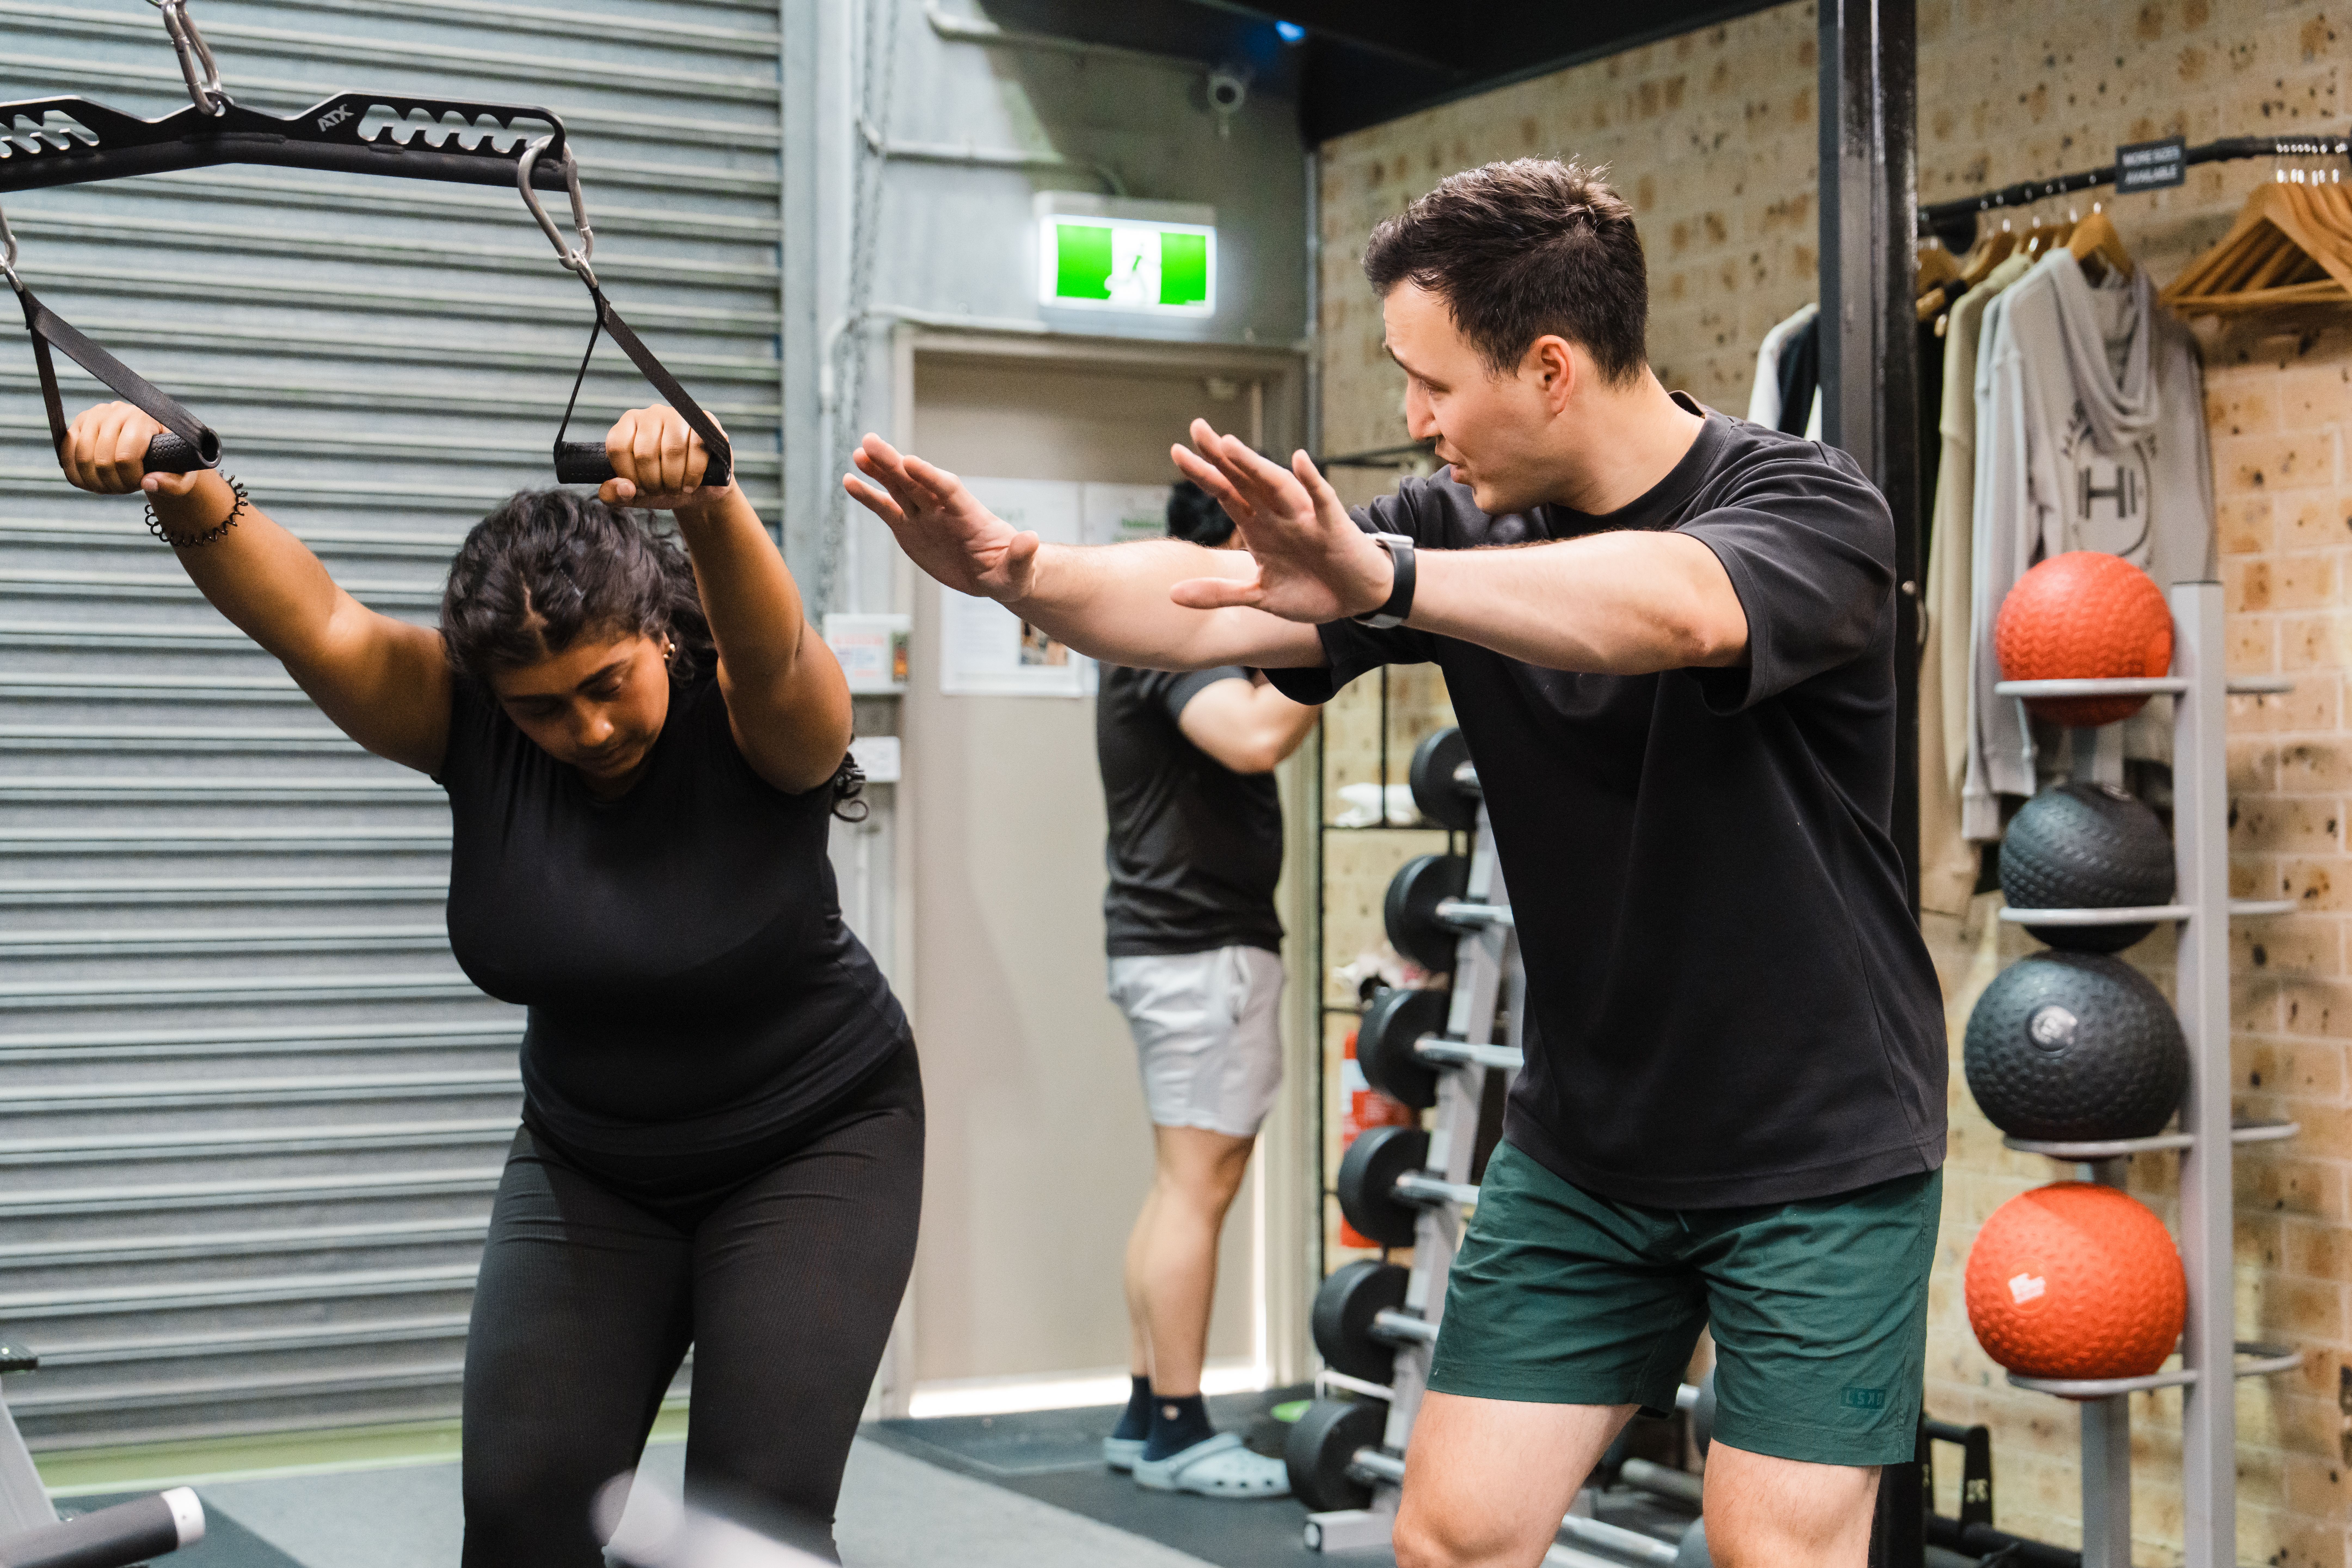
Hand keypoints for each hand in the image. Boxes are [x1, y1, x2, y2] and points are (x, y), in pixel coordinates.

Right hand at [59, 402, 202, 498]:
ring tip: (111, 486)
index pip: (125, 457)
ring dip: (94, 481)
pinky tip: (93, 482)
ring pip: (81, 457)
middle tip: (125, 489)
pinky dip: (76, 474)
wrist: (154, 444)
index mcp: (145, 418)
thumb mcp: (183, 474)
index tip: (140, 484)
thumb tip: (148, 483)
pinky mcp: (79, 423)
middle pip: (101, 459)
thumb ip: (173, 483)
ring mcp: (94, 415)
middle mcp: (117, 412)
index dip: (129, 479)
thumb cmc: (171, 460)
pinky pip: (67, 453)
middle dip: (112, 483)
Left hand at [598, 405, 731, 511]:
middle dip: (653, 482)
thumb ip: (614, 494)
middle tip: (661, 492)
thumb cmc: (662, 484)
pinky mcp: (704, 422)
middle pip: (645, 452)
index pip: (618, 446)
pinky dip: (694, 472)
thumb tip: (625, 488)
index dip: (628, 475)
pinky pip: (697, 446)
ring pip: (673, 449)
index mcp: (628, 424)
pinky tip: (691, 484)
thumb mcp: (634, 494)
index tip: (640, 489)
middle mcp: (651, 414)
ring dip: (674, 480)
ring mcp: (679, 415)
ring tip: (676, 489)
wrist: (696, 486)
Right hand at [844, 434, 1039, 602]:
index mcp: (970, 515)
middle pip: (917, 482)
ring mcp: (924, 517)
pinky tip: (849, 481)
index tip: (910, 462)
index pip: (948, 490)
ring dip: (879, 471)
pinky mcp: (910, 529)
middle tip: (870, 441)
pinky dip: (869, 496)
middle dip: (894, 463)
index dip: (930, 477)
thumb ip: (1021, 555)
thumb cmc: (1012, 572)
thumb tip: (1032, 539)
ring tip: (858, 453)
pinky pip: (887, 509)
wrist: (995, 575)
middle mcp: (943, 510)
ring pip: (899, 488)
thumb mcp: (1019, 570)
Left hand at [1167, 420, 1394, 622]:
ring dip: (1255, 466)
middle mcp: (1278, 515)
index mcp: (1258, 527)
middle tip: (1197, 426)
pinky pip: (1323, 501)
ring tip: (1229, 445)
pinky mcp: (1333, 527)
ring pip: (1277, 486)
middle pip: (1245, 479)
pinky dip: (1312, 482)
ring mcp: (1306, 518)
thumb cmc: (1310, 590)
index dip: (1203, 472)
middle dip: (1221, 456)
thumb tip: (1171, 595)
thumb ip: (1219, 593)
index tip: (1176, 451)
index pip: (1225, 492)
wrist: (1356, 599)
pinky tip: (1300, 461)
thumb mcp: (1259, 596)